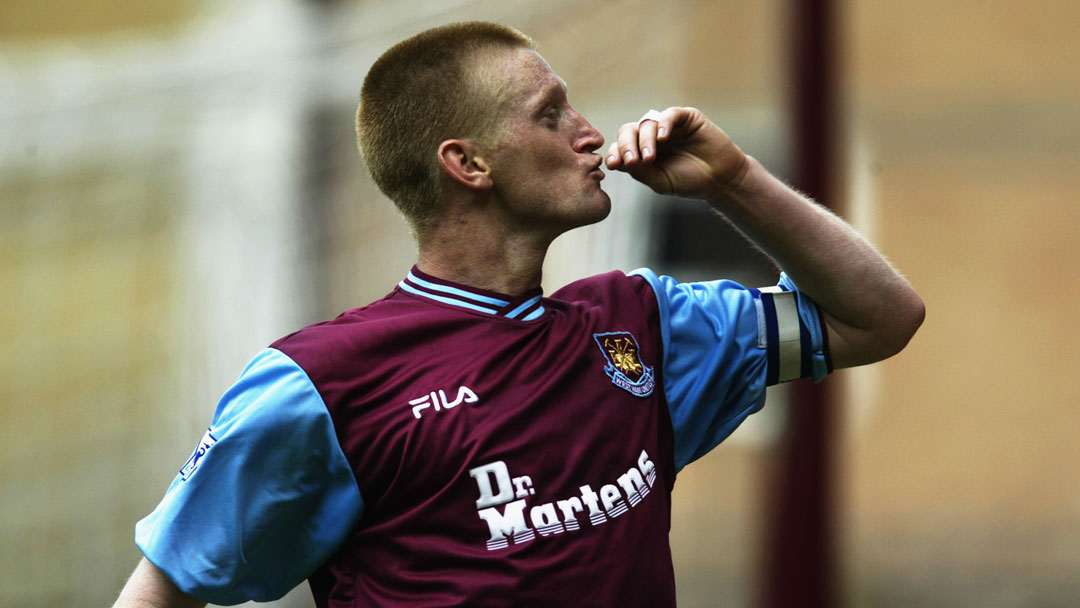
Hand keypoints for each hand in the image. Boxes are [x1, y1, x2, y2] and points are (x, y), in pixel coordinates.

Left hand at [605, 107, 748, 199]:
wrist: (720, 179)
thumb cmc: (689, 181)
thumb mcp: (660, 181)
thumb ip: (640, 171)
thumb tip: (618, 162)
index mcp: (641, 152)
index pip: (620, 148)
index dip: (615, 153)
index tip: (614, 165)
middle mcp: (651, 136)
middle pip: (628, 131)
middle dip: (626, 146)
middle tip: (632, 161)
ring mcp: (667, 125)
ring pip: (647, 124)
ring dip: (645, 140)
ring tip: (650, 157)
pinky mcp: (686, 117)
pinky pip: (670, 115)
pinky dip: (664, 124)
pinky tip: (663, 138)